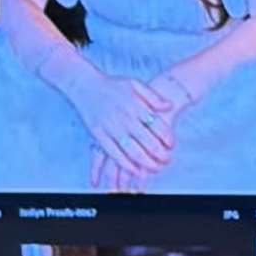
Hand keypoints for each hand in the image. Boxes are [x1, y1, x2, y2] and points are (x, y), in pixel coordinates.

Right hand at [68, 58, 175, 186]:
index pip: (158, 125)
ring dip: (147, 163)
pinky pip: (114, 154)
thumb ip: (153, 96)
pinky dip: (126, 165)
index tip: (171, 144)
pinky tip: (135, 170)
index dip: (168, 138)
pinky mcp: (99, 135)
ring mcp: (111, 128)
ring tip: (155, 168)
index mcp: (136, 105)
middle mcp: (125, 118)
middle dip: (161, 154)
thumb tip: (170, 106)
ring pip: (133, 151)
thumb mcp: (135, 84)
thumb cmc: (112, 85)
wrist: (85, 85)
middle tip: (167, 160)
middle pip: (148, 142)